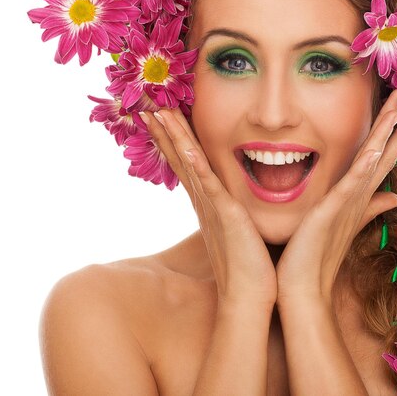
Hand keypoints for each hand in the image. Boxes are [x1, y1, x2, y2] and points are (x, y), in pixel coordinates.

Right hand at [140, 108, 277, 307]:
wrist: (249, 294)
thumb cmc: (248, 262)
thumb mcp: (237, 225)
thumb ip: (233, 206)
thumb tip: (236, 195)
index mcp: (206, 200)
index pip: (185, 160)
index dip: (171, 136)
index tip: (159, 112)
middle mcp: (202, 199)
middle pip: (178, 155)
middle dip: (163, 128)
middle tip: (146, 102)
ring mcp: (211, 205)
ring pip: (188, 163)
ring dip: (172, 137)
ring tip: (157, 112)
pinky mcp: (225, 214)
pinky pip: (207, 184)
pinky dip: (195, 164)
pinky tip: (186, 146)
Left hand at [275, 88, 396, 306]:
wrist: (304, 285)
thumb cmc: (319, 252)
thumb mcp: (348, 221)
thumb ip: (371, 206)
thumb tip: (395, 197)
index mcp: (360, 193)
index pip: (382, 155)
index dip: (395, 131)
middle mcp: (361, 194)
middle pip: (384, 150)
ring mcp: (351, 201)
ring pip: (374, 160)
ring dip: (388, 135)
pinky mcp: (336, 210)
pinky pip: (353, 185)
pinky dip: (365, 168)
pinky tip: (373, 149)